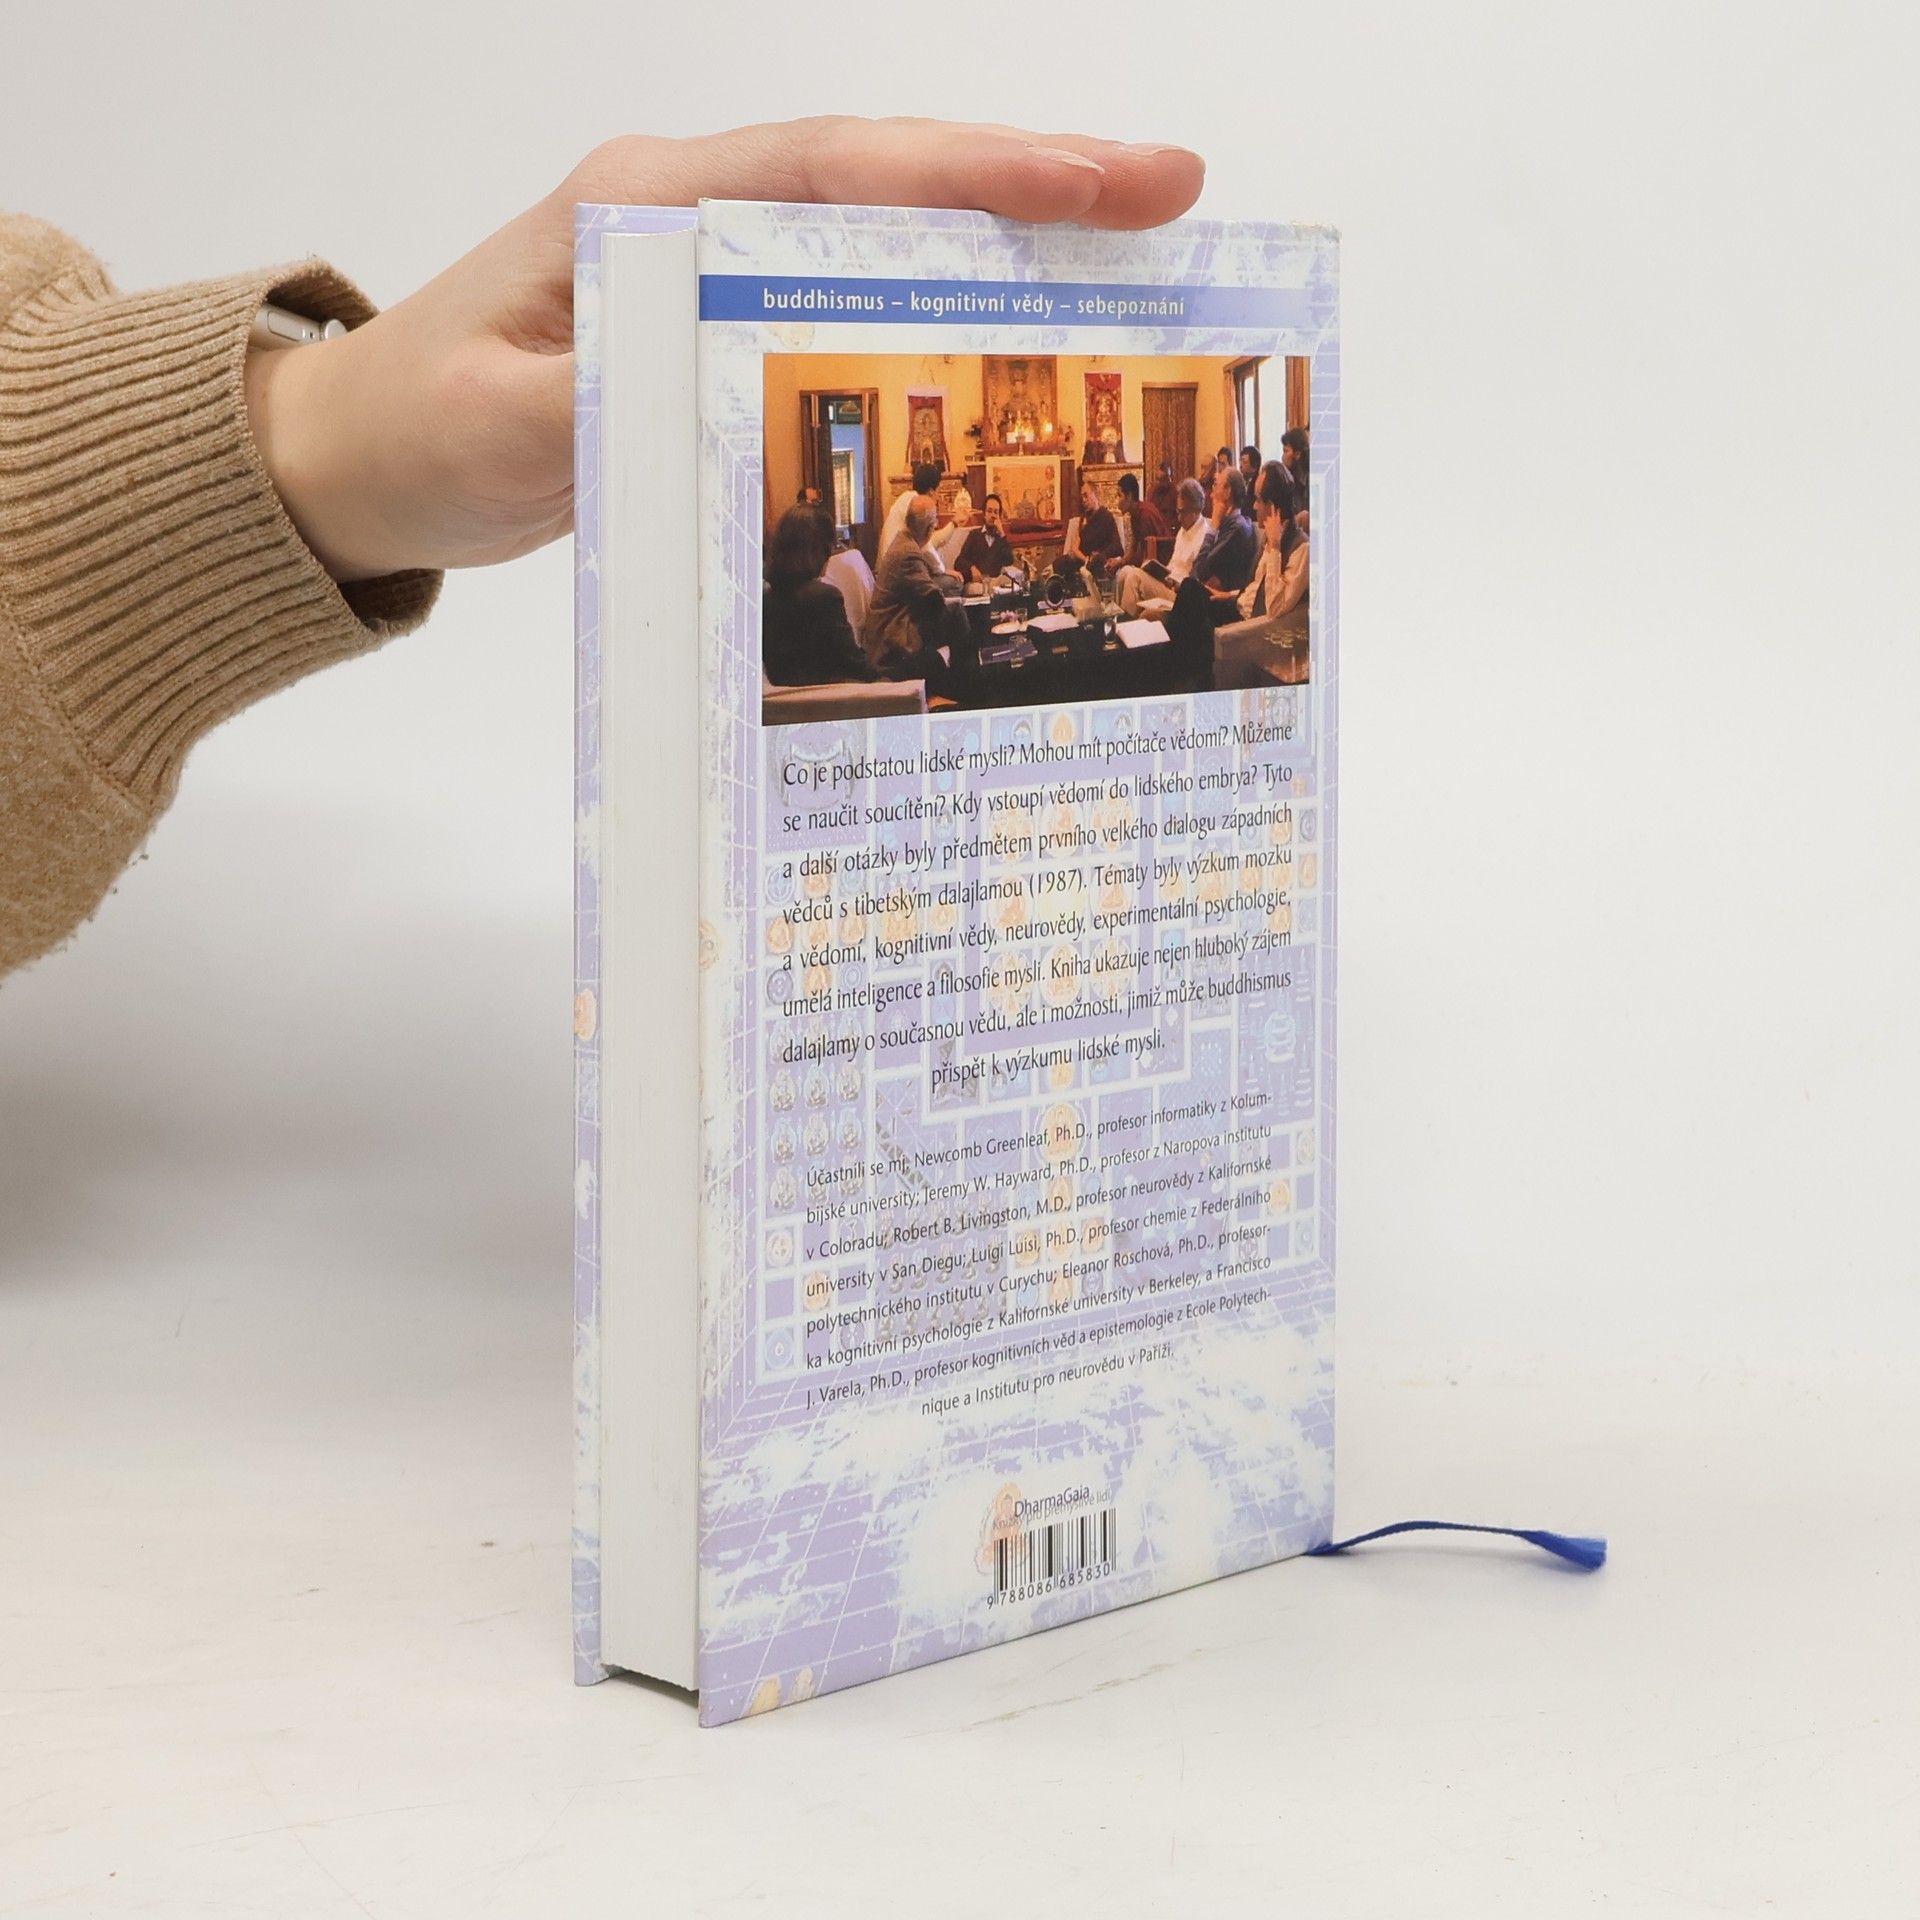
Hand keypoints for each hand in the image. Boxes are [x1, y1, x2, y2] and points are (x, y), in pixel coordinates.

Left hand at [246, 118, 1203, 581]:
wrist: (365, 457)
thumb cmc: (423, 428)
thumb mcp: (500, 427)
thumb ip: (604, 401)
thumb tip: (726, 385)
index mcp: (650, 207)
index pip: (836, 169)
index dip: (971, 173)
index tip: (1097, 182)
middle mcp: (694, 214)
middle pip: (888, 179)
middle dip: (1033, 185)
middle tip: (1171, 195)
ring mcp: (712, 267)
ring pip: (884, 232)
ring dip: (1006, 240)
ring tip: (1134, 254)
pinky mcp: (721, 327)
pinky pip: (854, 298)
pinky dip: (942, 305)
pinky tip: (1017, 331)